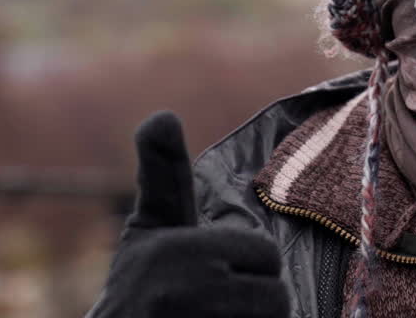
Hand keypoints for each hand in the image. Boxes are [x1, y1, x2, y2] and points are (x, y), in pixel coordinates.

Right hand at [89, 112, 289, 317]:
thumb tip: (162, 115)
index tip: (214, 275)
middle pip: (276, 296)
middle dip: (256, 303)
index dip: (250, 266)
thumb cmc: (140, 283)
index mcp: (176, 249)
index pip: (266, 254)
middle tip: (218, 306)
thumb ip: (163, 173)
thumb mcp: (149, 227)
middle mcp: (183, 291)